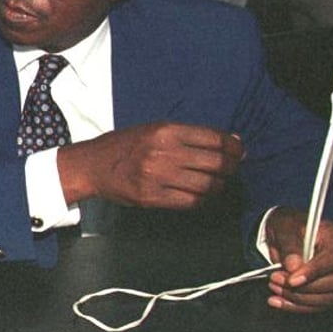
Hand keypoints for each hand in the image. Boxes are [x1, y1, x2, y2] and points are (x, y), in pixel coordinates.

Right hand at [57, 122, 244, 208]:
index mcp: (165, 131)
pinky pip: (189, 201)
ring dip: (218, 186)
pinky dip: (201, 200)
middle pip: (216, 163)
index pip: (215, 139)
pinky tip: (199, 195)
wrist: (93, 165)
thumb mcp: (155, 130)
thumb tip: (232, 142)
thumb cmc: (125, 145)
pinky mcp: (151, 196)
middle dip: (231, 167)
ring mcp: (156, 176)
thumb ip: (189, 136)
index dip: (234, 147)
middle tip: (231, 169)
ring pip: (206, 185)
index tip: (239, 152)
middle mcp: (163, 152)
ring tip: (215, 183)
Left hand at [263, 209, 332, 312]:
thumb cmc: (289, 226)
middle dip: (303, 288)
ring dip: (298, 299)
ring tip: (274, 288)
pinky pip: (320, 305)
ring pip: (328, 298)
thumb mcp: (284, 226)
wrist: (288, 233)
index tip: (292, 280)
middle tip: (275, 281)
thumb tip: (293, 266)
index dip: (313, 271)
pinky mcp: (332, 291)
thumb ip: (289, 244)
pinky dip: (297, 306)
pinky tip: (278, 301)